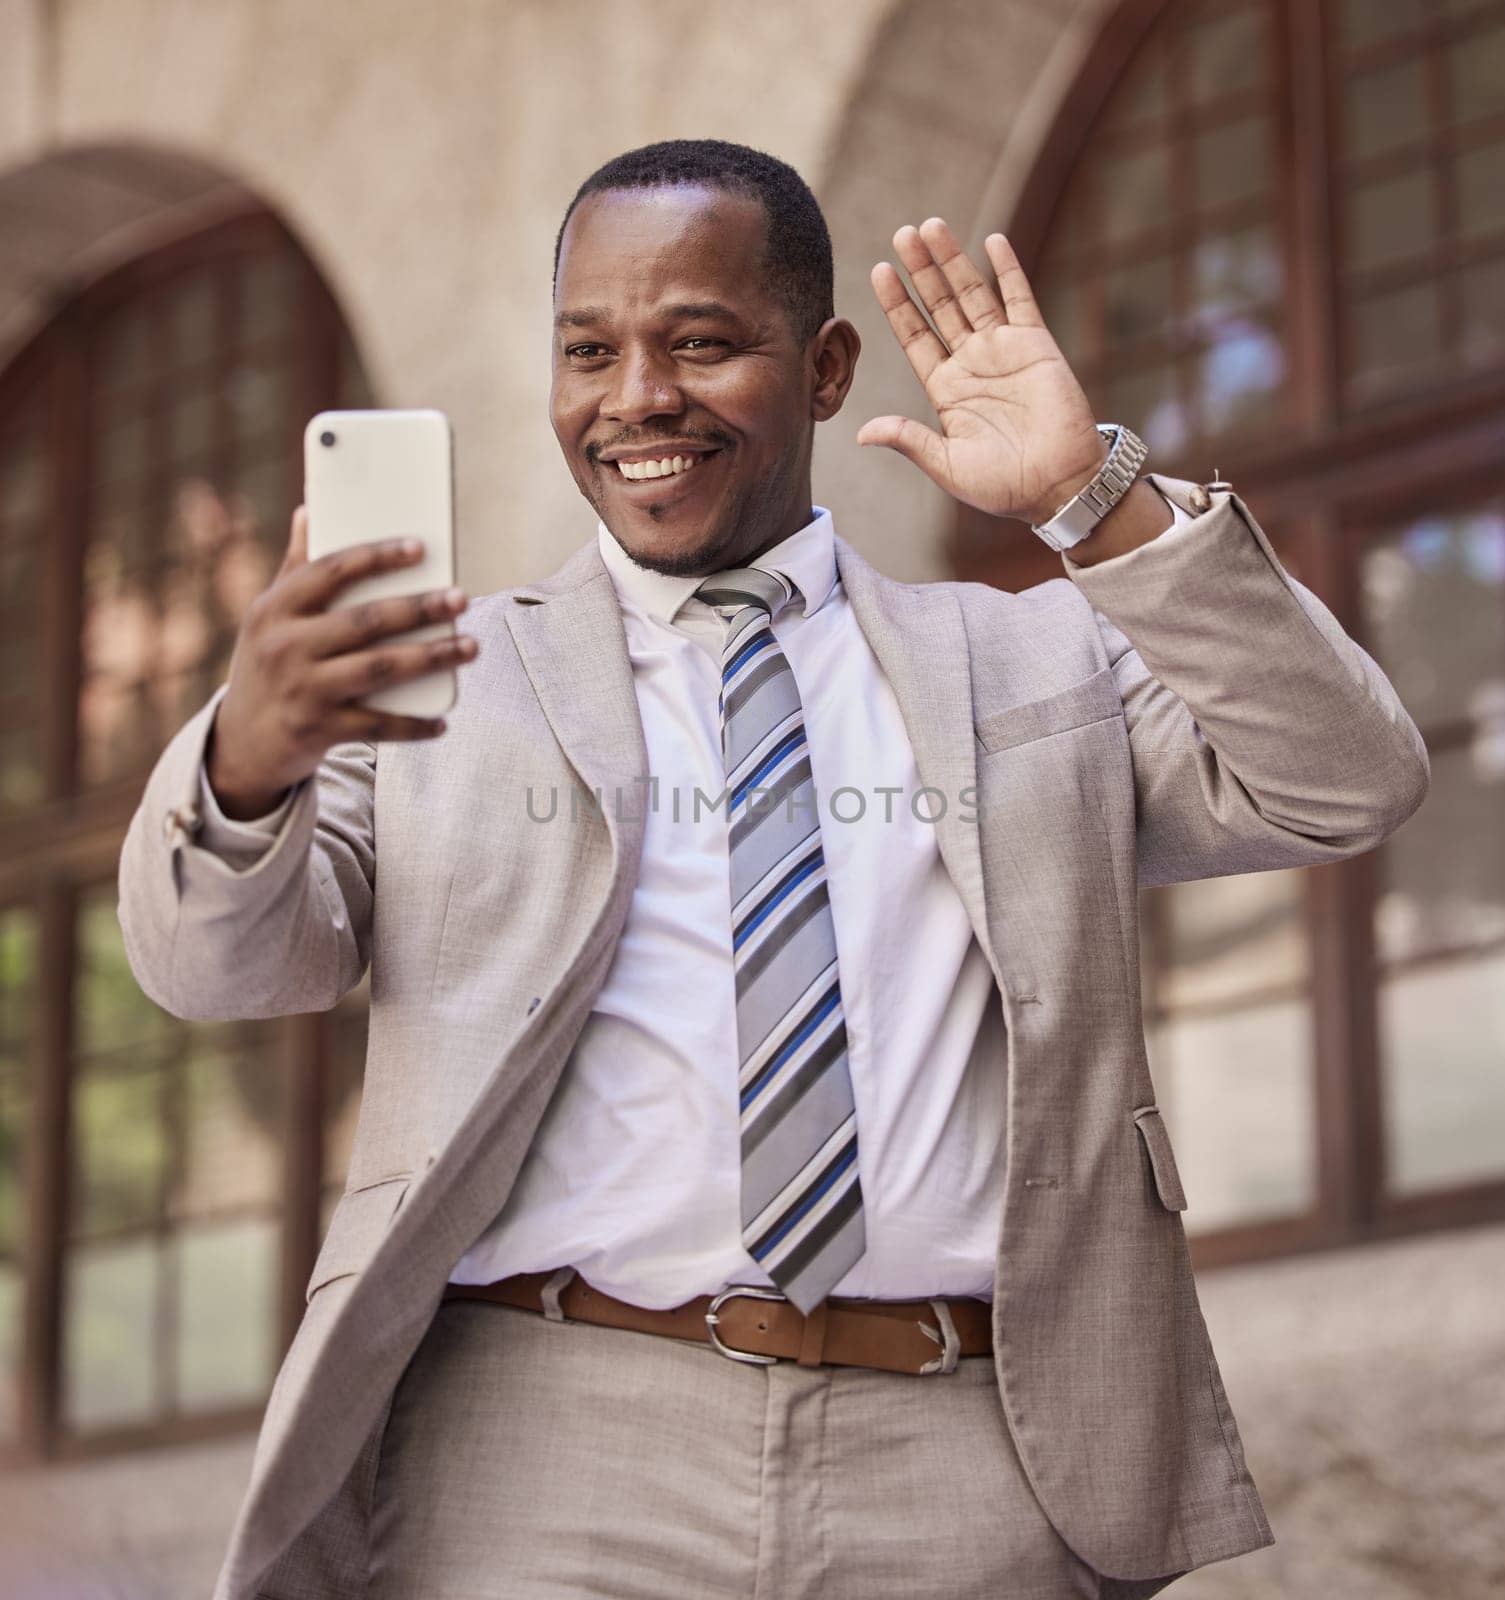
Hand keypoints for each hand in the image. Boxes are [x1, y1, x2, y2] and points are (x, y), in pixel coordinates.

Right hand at [207, 506, 478, 818]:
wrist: (241, 743)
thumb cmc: (268, 666)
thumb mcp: (268, 617)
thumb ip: (295, 568)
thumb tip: (310, 510)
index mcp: (274, 609)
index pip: (329, 571)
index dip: (376, 557)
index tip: (420, 547)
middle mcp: (284, 647)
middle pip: (365, 620)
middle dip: (419, 608)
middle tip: (461, 598)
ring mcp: (302, 690)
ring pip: (379, 669)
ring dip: (431, 657)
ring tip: (471, 647)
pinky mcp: (319, 730)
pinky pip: (377, 726)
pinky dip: (413, 725)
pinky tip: (443, 720)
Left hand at [858, 219, 1108, 524]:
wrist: (1060, 487)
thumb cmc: (1005, 486)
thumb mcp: (948, 465)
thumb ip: (909, 440)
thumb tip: (861, 433)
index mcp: (946, 390)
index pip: (915, 336)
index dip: (898, 304)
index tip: (880, 271)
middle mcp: (971, 364)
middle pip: (939, 306)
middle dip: (920, 270)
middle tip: (902, 234)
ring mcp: (1004, 351)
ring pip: (973, 295)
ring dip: (953, 261)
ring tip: (931, 226)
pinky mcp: (1037, 346)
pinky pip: (1020, 300)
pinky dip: (1007, 271)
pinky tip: (993, 241)